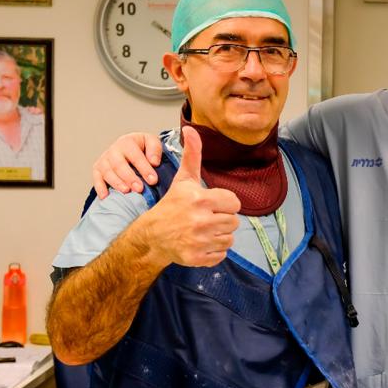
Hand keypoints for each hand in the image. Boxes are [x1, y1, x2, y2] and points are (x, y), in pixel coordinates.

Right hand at [92, 131, 163, 197]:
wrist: (130, 147)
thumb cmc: (142, 147)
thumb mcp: (152, 142)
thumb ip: (155, 149)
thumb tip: (154, 162)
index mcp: (127, 142)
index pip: (135, 156)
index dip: (144, 168)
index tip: (153, 180)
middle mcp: (113, 150)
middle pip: (119, 165)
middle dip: (130, 178)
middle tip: (140, 188)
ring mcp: (104, 160)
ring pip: (107, 172)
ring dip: (116, 183)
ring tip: (126, 191)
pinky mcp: (98, 169)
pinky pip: (96, 178)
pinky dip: (100, 187)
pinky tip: (106, 197)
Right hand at [139, 127, 239, 266]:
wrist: (152, 235)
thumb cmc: (172, 205)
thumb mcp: (183, 179)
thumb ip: (192, 155)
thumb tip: (191, 129)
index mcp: (201, 199)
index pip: (235, 203)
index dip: (225, 203)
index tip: (210, 204)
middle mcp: (201, 221)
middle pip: (234, 222)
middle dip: (222, 220)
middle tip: (205, 218)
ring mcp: (199, 241)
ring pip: (230, 239)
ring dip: (219, 235)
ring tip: (202, 230)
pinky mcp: (198, 258)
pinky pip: (222, 255)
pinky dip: (214, 251)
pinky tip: (200, 243)